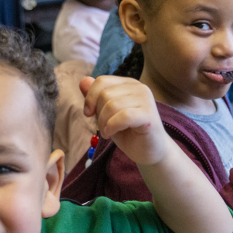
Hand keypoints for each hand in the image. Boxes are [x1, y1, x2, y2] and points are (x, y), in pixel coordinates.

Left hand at [80, 76, 232, 232]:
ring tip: (108, 132)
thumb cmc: (128, 132)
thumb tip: (82, 81)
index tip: (88, 113)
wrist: (150, 151)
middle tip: (104, 126)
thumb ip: (95, 98)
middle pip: (105, 94)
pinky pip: (123, 116)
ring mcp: (146, 100)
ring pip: (112, 105)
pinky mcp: (149, 115)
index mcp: (128, 84)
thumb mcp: (106, 114)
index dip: (90, 97)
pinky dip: (111, 126)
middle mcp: (139, 88)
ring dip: (104, 122)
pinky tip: (111, 133)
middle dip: (98, 113)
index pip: (102, 81)